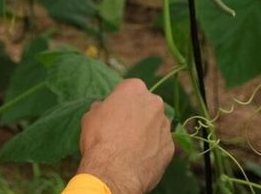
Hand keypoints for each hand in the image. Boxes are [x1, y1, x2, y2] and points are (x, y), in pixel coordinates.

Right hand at [77, 79, 174, 193]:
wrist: (115, 172)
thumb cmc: (100, 139)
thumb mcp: (90, 117)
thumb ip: (101, 108)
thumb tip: (103, 108)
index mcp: (134, 89)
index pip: (128, 89)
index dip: (119, 102)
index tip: (113, 113)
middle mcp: (154, 103)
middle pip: (145, 105)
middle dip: (136, 114)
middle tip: (122, 130)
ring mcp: (165, 125)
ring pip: (155, 124)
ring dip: (146, 131)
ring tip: (130, 148)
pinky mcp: (170, 146)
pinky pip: (160, 144)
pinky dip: (152, 149)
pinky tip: (139, 159)